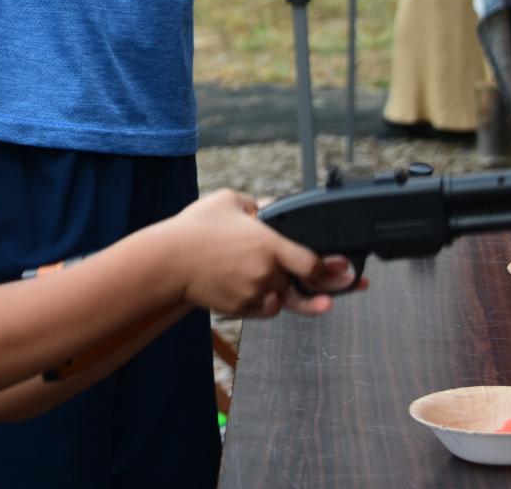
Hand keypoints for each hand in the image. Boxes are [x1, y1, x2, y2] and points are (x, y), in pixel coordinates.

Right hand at [168, 189, 326, 318]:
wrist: (168, 260)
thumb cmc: (195, 228)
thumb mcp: (228, 200)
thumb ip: (256, 203)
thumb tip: (271, 206)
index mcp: (269, 244)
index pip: (312, 264)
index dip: (328, 269)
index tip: (339, 269)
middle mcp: (266, 272)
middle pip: (302, 287)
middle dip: (319, 288)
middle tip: (342, 290)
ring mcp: (253, 293)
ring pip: (283, 301)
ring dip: (288, 295)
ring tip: (302, 297)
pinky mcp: (240, 308)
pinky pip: (264, 310)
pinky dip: (267, 303)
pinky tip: (263, 292)